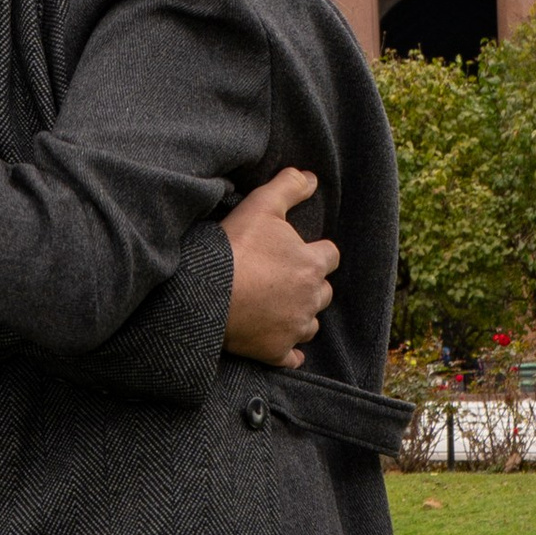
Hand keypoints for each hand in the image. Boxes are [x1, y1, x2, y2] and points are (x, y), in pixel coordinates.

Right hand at [219, 166, 335, 369]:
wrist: (205, 294)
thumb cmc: (235, 248)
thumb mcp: (261, 205)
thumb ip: (290, 186)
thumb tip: (311, 177)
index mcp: (312, 265)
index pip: (330, 255)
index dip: (315, 251)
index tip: (297, 250)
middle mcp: (310, 299)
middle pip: (323, 292)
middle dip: (310, 285)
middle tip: (285, 278)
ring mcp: (294, 328)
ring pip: (311, 324)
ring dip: (300, 316)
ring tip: (279, 308)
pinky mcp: (275, 352)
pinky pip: (292, 357)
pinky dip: (289, 351)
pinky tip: (279, 344)